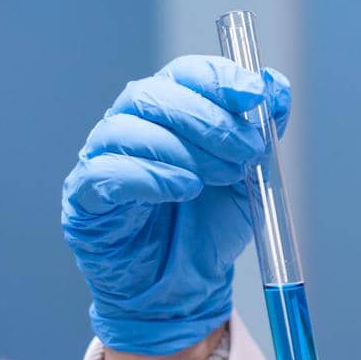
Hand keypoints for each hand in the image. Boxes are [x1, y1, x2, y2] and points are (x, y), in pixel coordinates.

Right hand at [62, 56, 290, 354]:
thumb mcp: (252, 178)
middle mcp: (130, 126)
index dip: (219, 78)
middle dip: (208, 119)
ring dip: (182, 148)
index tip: (253, 95)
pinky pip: (104, 173)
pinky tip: (183, 189)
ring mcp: (102, 159)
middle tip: (245, 152)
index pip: (185, 73)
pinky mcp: (84, 199)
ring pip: (126, 128)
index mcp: (170, 112)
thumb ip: (264, 132)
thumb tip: (276, 85)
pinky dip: (149, 176)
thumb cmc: (210, 225)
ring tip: (219, 177)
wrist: (186, 286)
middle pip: (155, 94)